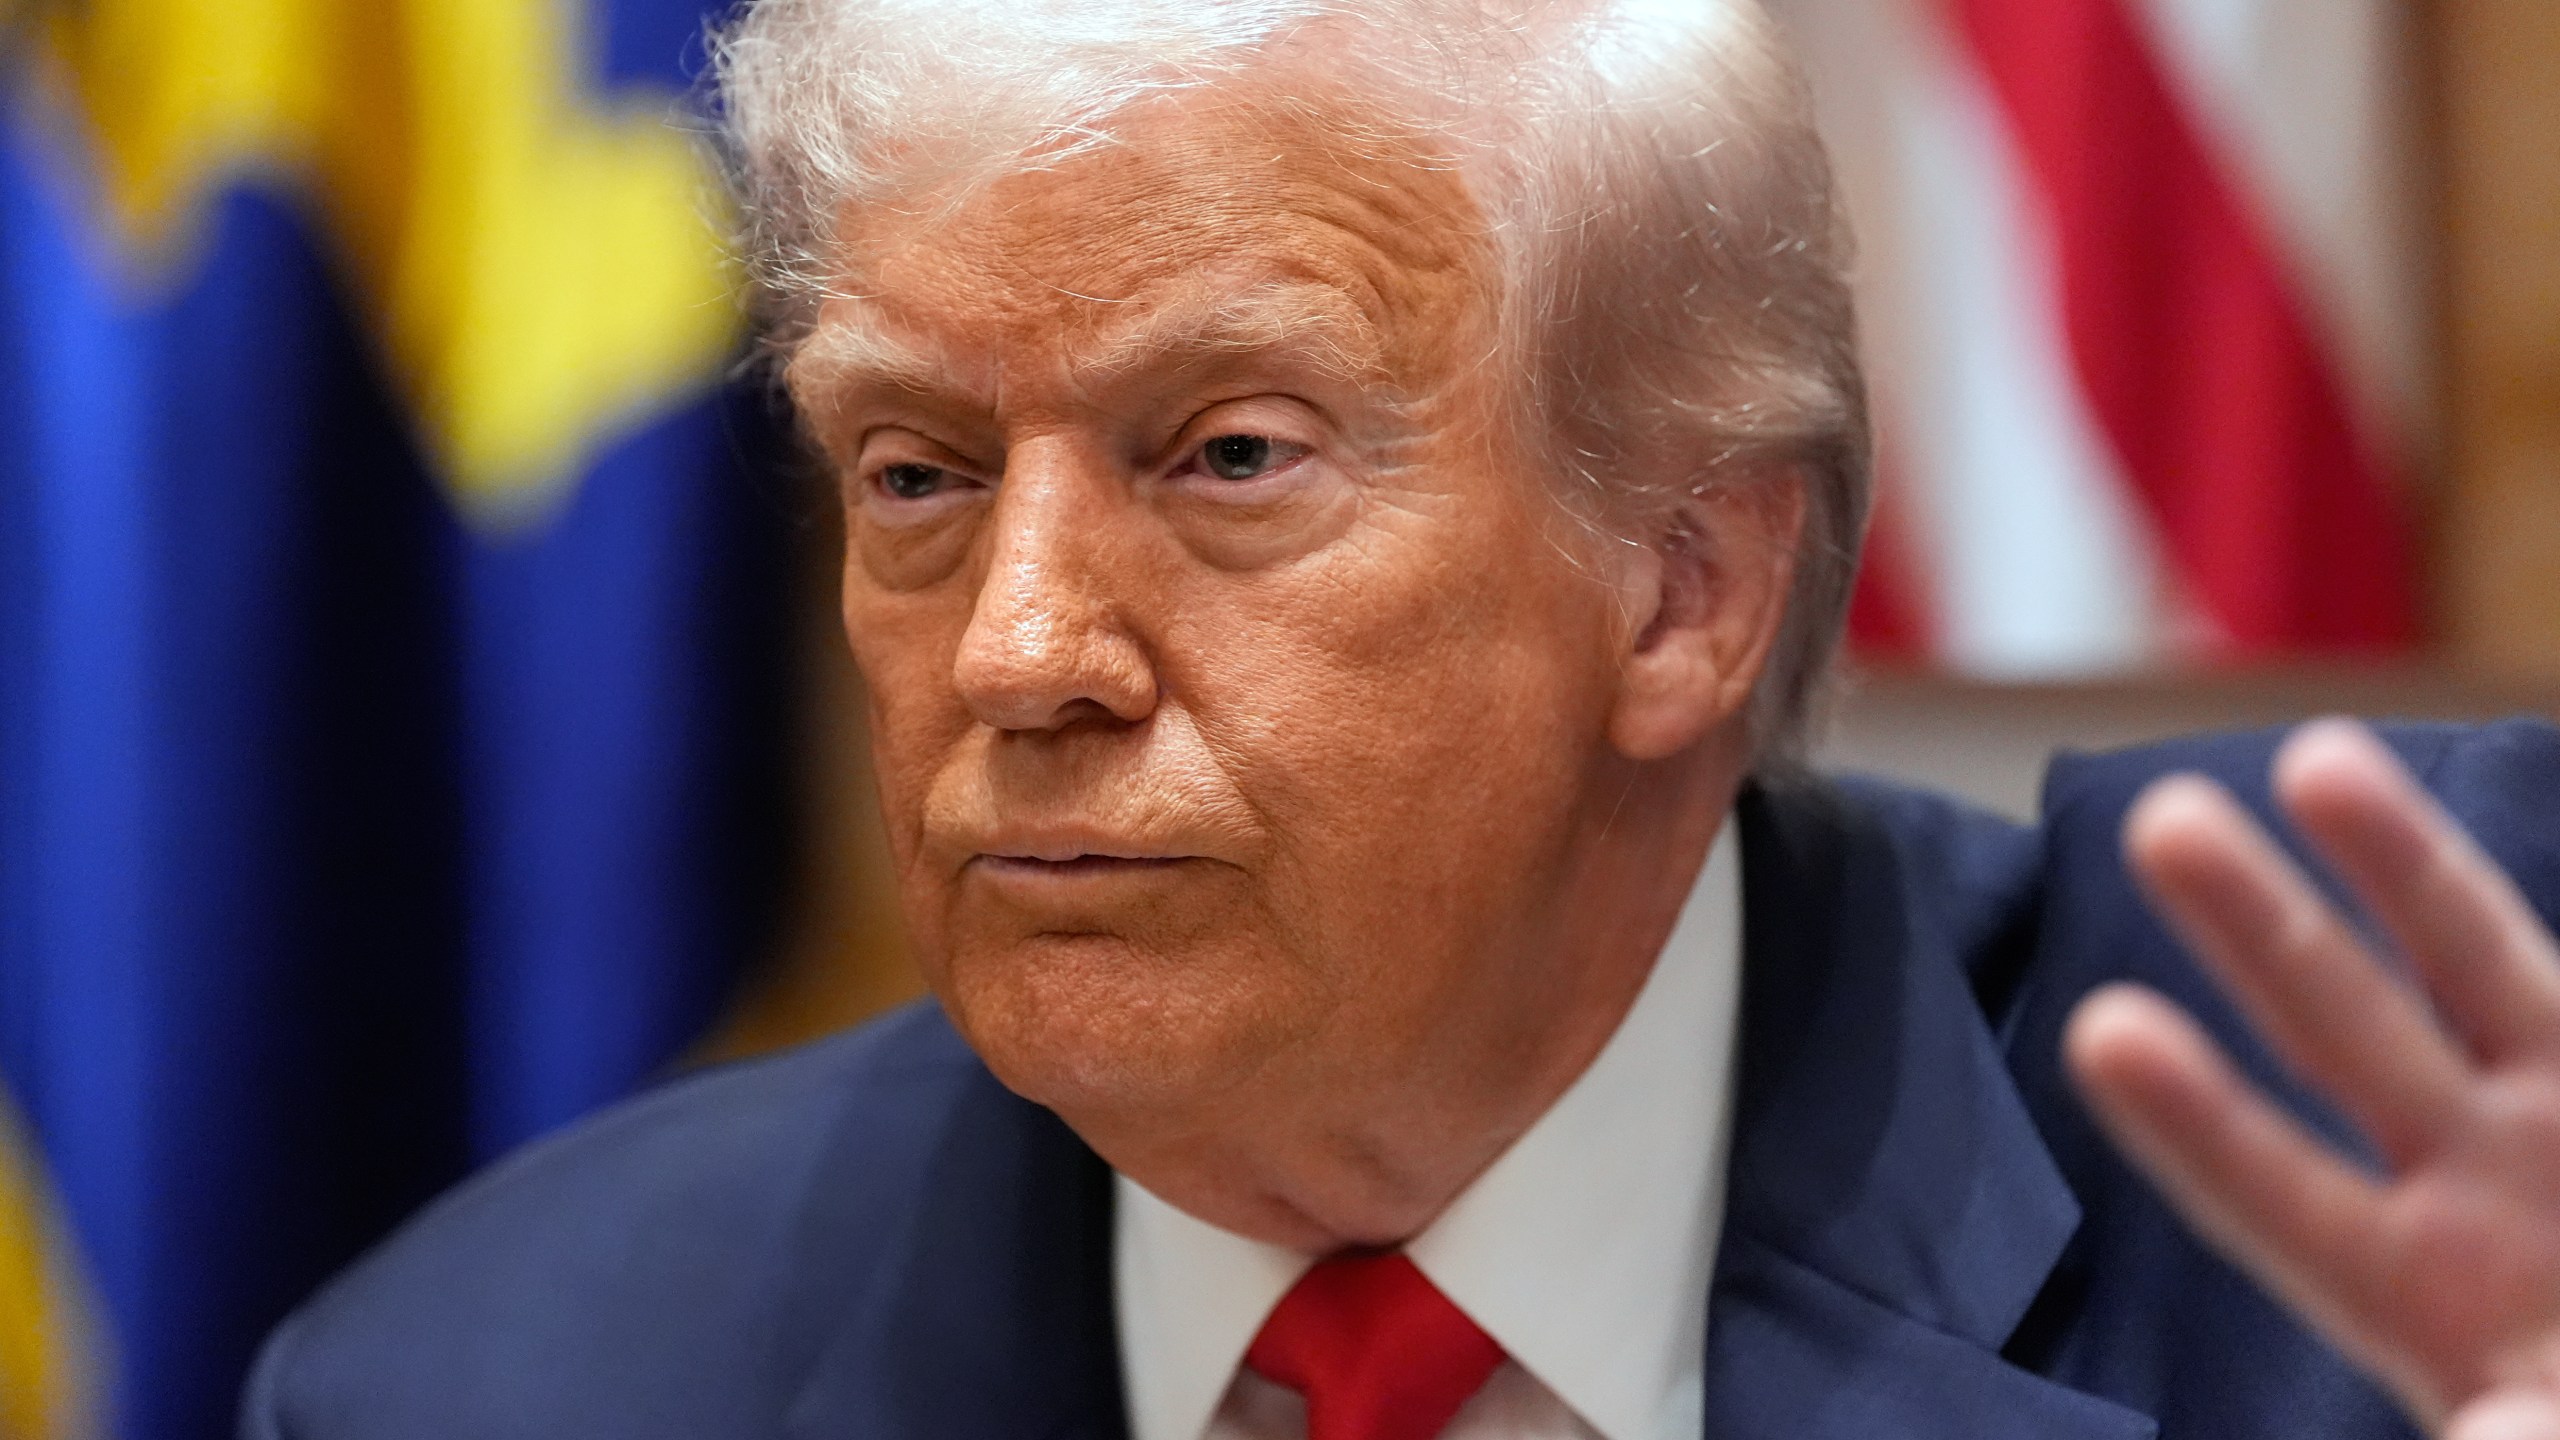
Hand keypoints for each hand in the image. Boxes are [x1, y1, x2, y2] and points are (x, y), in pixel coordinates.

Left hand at [2066, 719, 2559, 1439]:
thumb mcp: (2543, 1436)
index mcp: (2422, 1304)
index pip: (2281, 1198)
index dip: (2198, 1122)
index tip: (2098, 1030)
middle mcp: (2486, 1188)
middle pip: (2347, 1034)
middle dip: (2261, 930)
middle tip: (2155, 818)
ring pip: (2478, 968)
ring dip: (2402, 864)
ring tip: (2313, 757)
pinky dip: (2489, 895)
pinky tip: (2445, 784)